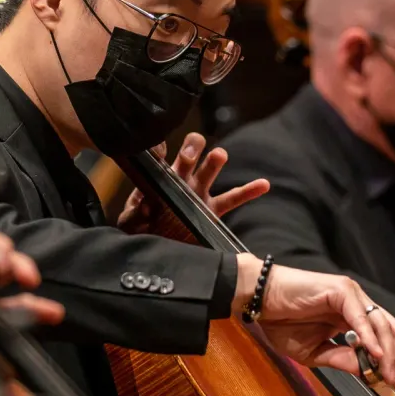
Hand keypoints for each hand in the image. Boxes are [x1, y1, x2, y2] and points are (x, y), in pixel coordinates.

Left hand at [117, 132, 268, 233]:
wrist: (158, 246)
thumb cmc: (141, 229)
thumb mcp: (131, 223)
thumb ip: (134, 215)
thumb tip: (144, 206)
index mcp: (158, 178)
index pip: (158, 156)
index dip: (159, 149)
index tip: (159, 149)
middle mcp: (180, 180)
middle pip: (188, 156)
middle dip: (191, 150)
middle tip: (192, 151)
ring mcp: (198, 193)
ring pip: (209, 172)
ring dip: (214, 161)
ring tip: (219, 155)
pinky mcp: (212, 211)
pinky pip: (232, 199)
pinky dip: (248, 191)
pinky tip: (263, 184)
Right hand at [236, 257, 394, 388]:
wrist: (259, 301)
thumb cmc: (281, 322)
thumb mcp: (314, 352)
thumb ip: (341, 358)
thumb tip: (368, 371)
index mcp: (352, 317)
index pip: (384, 337)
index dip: (393, 360)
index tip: (393, 382)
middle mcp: (356, 303)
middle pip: (391, 329)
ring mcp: (350, 294)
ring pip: (381, 322)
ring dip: (387, 350)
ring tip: (385, 372)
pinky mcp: (340, 289)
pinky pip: (359, 315)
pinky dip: (369, 336)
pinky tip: (373, 353)